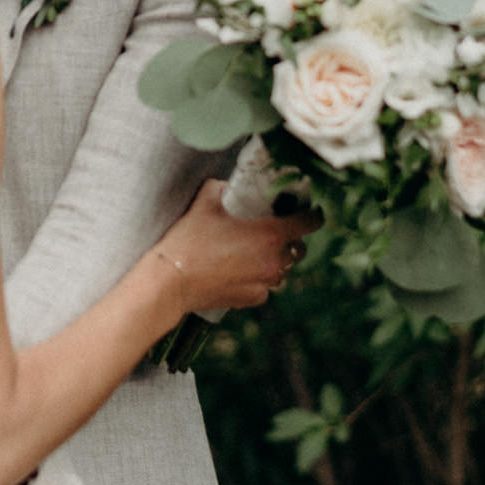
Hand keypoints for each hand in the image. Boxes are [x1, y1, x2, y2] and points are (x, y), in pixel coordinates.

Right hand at [157, 179, 320, 312]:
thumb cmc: (189, 240)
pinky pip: (264, 286)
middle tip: (274, 231)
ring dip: (274, 260)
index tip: (309, 211)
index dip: (312, 215)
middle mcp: (274, 261)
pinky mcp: (252, 299)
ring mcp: (265, 283)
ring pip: (281, 270)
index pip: (308, 223)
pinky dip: (258, 278)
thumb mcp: (204, 203)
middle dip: (291, 240)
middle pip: (298, 250)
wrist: (172, 281)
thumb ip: (220, 188)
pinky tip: (239, 270)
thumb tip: (226, 185)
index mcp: (270, 234)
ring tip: (253, 252)